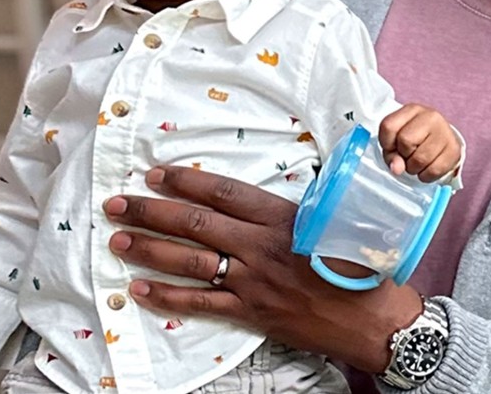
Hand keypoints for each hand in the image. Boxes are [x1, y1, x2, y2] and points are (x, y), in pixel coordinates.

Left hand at [102, 166, 424, 372]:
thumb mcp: (331, 223)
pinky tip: (139, 289)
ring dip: (149, 248)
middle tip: (116, 203)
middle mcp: (262, 246)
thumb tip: (262, 196)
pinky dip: (166, 296)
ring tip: (118, 239)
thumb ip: (293, 209)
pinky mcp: (252, 312)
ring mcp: (254, 281)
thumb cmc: (359, 265)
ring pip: (190, 261)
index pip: (224, 192)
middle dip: (151, 211)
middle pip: (196, 223)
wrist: (374, 318)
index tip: (156, 173)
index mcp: (283, 217)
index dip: (186, 180)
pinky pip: (200, 303)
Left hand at [379, 104, 461, 182]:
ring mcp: (445, 132)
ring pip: (420, 159)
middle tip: (408, 155)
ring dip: (414, 168)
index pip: (388, 126)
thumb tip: (397, 168)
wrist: (442, 142)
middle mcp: (430, 116)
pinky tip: (427, 169)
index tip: (392, 147)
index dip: (386, 143)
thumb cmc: (415, 141)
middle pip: (405, 141)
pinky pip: (433, 170)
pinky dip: (425, 176)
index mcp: (412, 110)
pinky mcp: (454, 149)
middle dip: (403, 155)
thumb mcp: (396, 142)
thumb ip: (391, 154)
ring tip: (417, 163)